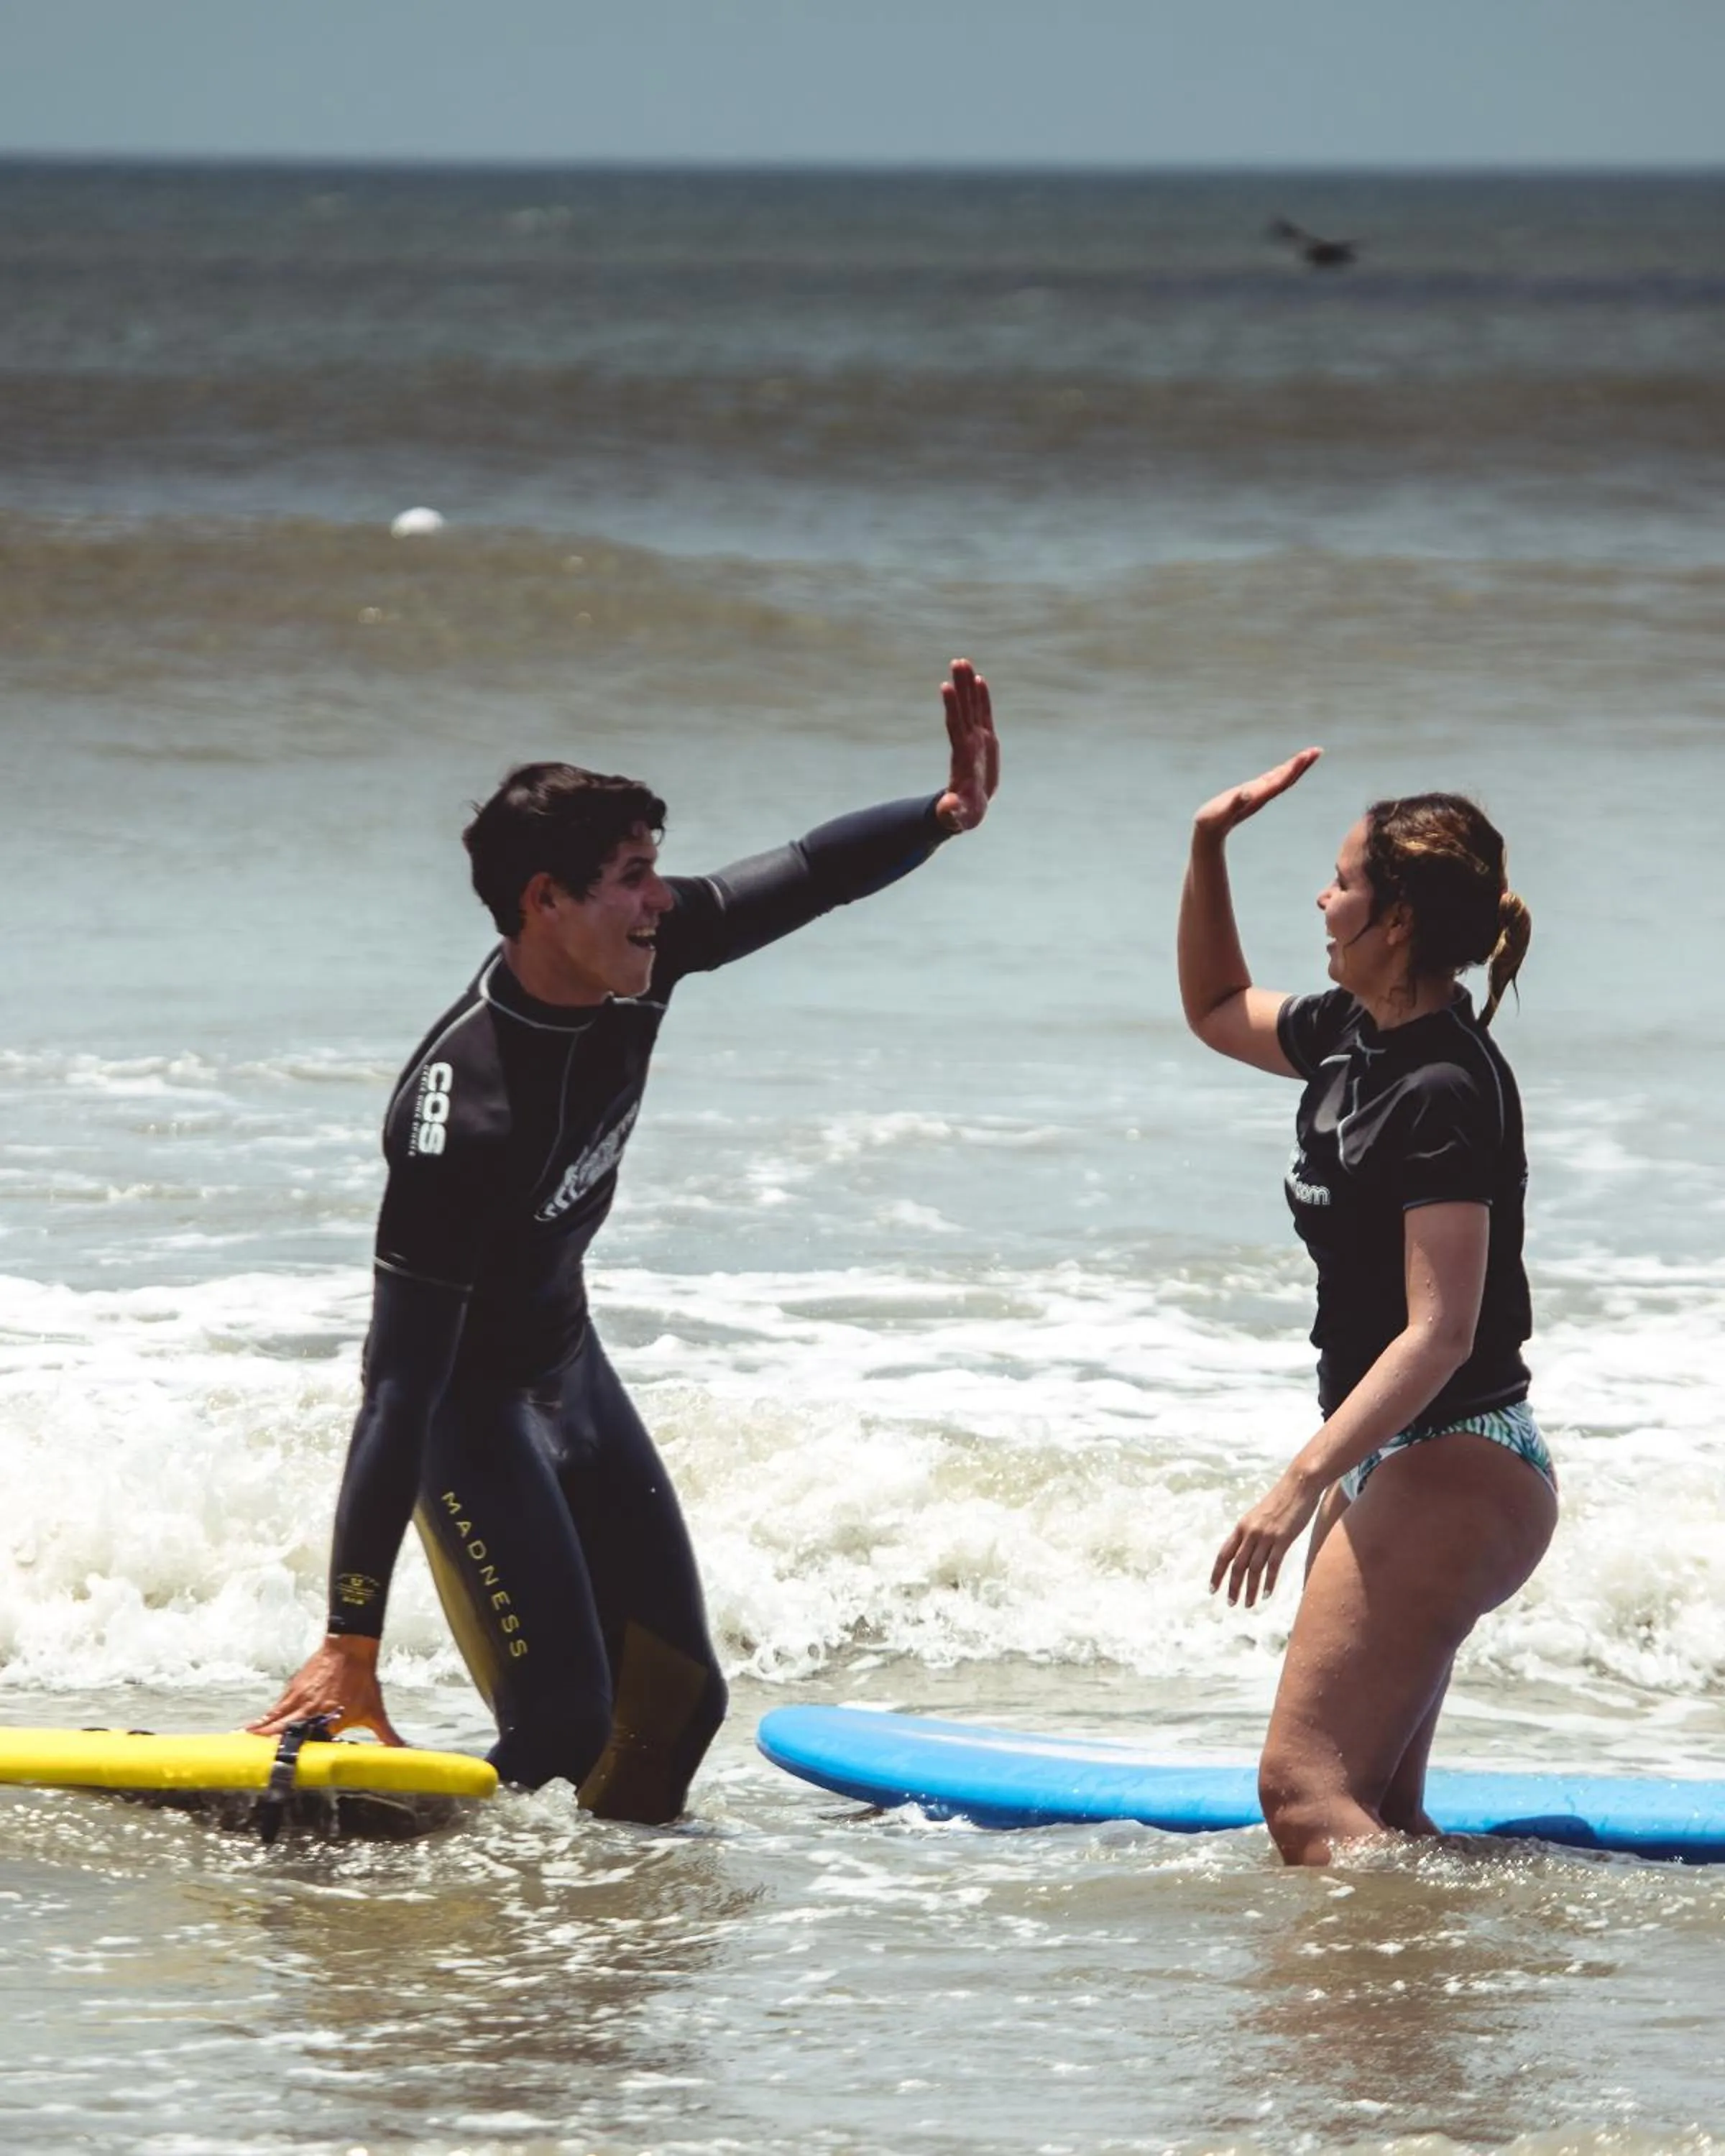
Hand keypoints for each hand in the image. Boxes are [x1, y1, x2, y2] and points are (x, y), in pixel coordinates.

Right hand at [246, 1634, 406, 1746]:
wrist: (351, 1648)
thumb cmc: (364, 1681)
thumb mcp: (375, 1710)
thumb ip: (387, 1735)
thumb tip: (405, 1752)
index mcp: (331, 1720)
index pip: (312, 1744)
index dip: (298, 1757)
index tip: (285, 1770)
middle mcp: (312, 1711)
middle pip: (286, 1732)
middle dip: (271, 1746)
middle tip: (253, 1760)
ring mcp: (300, 1699)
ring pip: (277, 1719)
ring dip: (261, 1732)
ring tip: (244, 1745)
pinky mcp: (294, 1689)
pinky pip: (276, 1707)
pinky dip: (264, 1718)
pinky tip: (253, 1726)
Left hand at [934, 659, 999, 832]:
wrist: (968, 810)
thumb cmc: (962, 815)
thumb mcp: (958, 816)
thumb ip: (952, 812)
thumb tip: (947, 811)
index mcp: (962, 757)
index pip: (956, 727)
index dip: (952, 707)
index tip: (946, 687)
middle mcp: (967, 743)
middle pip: (963, 709)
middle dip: (961, 686)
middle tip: (957, 661)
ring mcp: (976, 740)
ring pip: (972, 707)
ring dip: (968, 685)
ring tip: (964, 662)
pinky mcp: (986, 741)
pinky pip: (984, 715)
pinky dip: (982, 698)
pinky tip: (980, 680)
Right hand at [1193, 747, 1320, 842]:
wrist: (1210, 833)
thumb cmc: (1213, 820)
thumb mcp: (1223, 810)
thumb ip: (1236, 802)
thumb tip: (1247, 793)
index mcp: (1259, 796)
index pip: (1282, 780)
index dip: (1294, 767)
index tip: (1307, 755)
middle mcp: (1263, 796)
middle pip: (1288, 779)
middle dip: (1302, 764)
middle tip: (1318, 750)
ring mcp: (1259, 795)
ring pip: (1282, 779)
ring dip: (1296, 767)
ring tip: (1308, 755)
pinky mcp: (1252, 795)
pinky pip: (1272, 781)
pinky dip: (1282, 772)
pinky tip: (1286, 768)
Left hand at [1211, 1469, 1323, 1608]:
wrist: (1298, 1485)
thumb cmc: (1280, 1500)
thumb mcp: (1258, 1515)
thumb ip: (1251, 1532)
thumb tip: (1245, 1549)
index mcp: (1241, 1526)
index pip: (1224, 1554)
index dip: (1217, 1573)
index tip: (1212, 1589)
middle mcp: (1250, 1532)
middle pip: (1237, 1565)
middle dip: (1232, 1586)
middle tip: (1230, 1603)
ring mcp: (1266, 1536)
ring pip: (1254, 1569)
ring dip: (1250, 1589)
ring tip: (1248, 1604)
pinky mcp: (1283, 1540)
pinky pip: (1273, 1566)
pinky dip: (1269, 1582)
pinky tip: (1266, 1595)